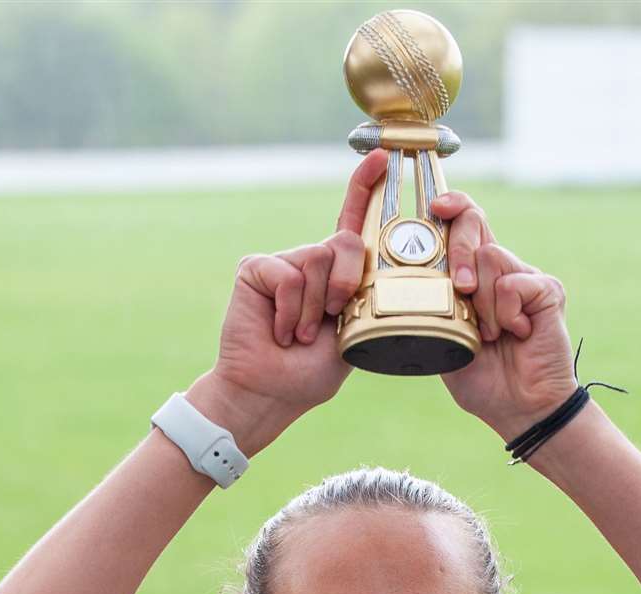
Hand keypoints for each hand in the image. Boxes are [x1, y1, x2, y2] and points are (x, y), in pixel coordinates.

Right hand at [191, 149, 389, 454]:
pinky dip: (292, 311)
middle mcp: (313, 261)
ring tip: (303, 334)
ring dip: (317, 308)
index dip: (367, 188)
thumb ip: (365, 297)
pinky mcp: (257, 267)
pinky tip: (281, 332)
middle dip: (350, 283)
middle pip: (348, 242)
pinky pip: (289, 276)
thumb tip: (378, 267)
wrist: (272, 391)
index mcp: (340, 275)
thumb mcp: (356, 334)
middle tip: (334, 320)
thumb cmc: (312, 371)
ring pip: (320, 259)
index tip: (383, 156)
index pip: (355, 223)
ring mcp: (284, 262)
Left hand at [430, 191, 578, 440]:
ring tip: (490, 334)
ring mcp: (525, 277)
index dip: (451, 206)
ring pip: (490, 257)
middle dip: (458, 251)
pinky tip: (514, 334)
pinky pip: (513, 284)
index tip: (435, 207)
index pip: (463, 223)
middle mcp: (500, 269)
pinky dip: (505, 313)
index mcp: (474, 275)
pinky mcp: (547, 290)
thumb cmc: (482, 379)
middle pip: (475, 223)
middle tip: (460, 291)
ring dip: (481, 302)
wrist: (520, 408)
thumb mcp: (443, 339)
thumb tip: (409, 278)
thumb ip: (432, 305)